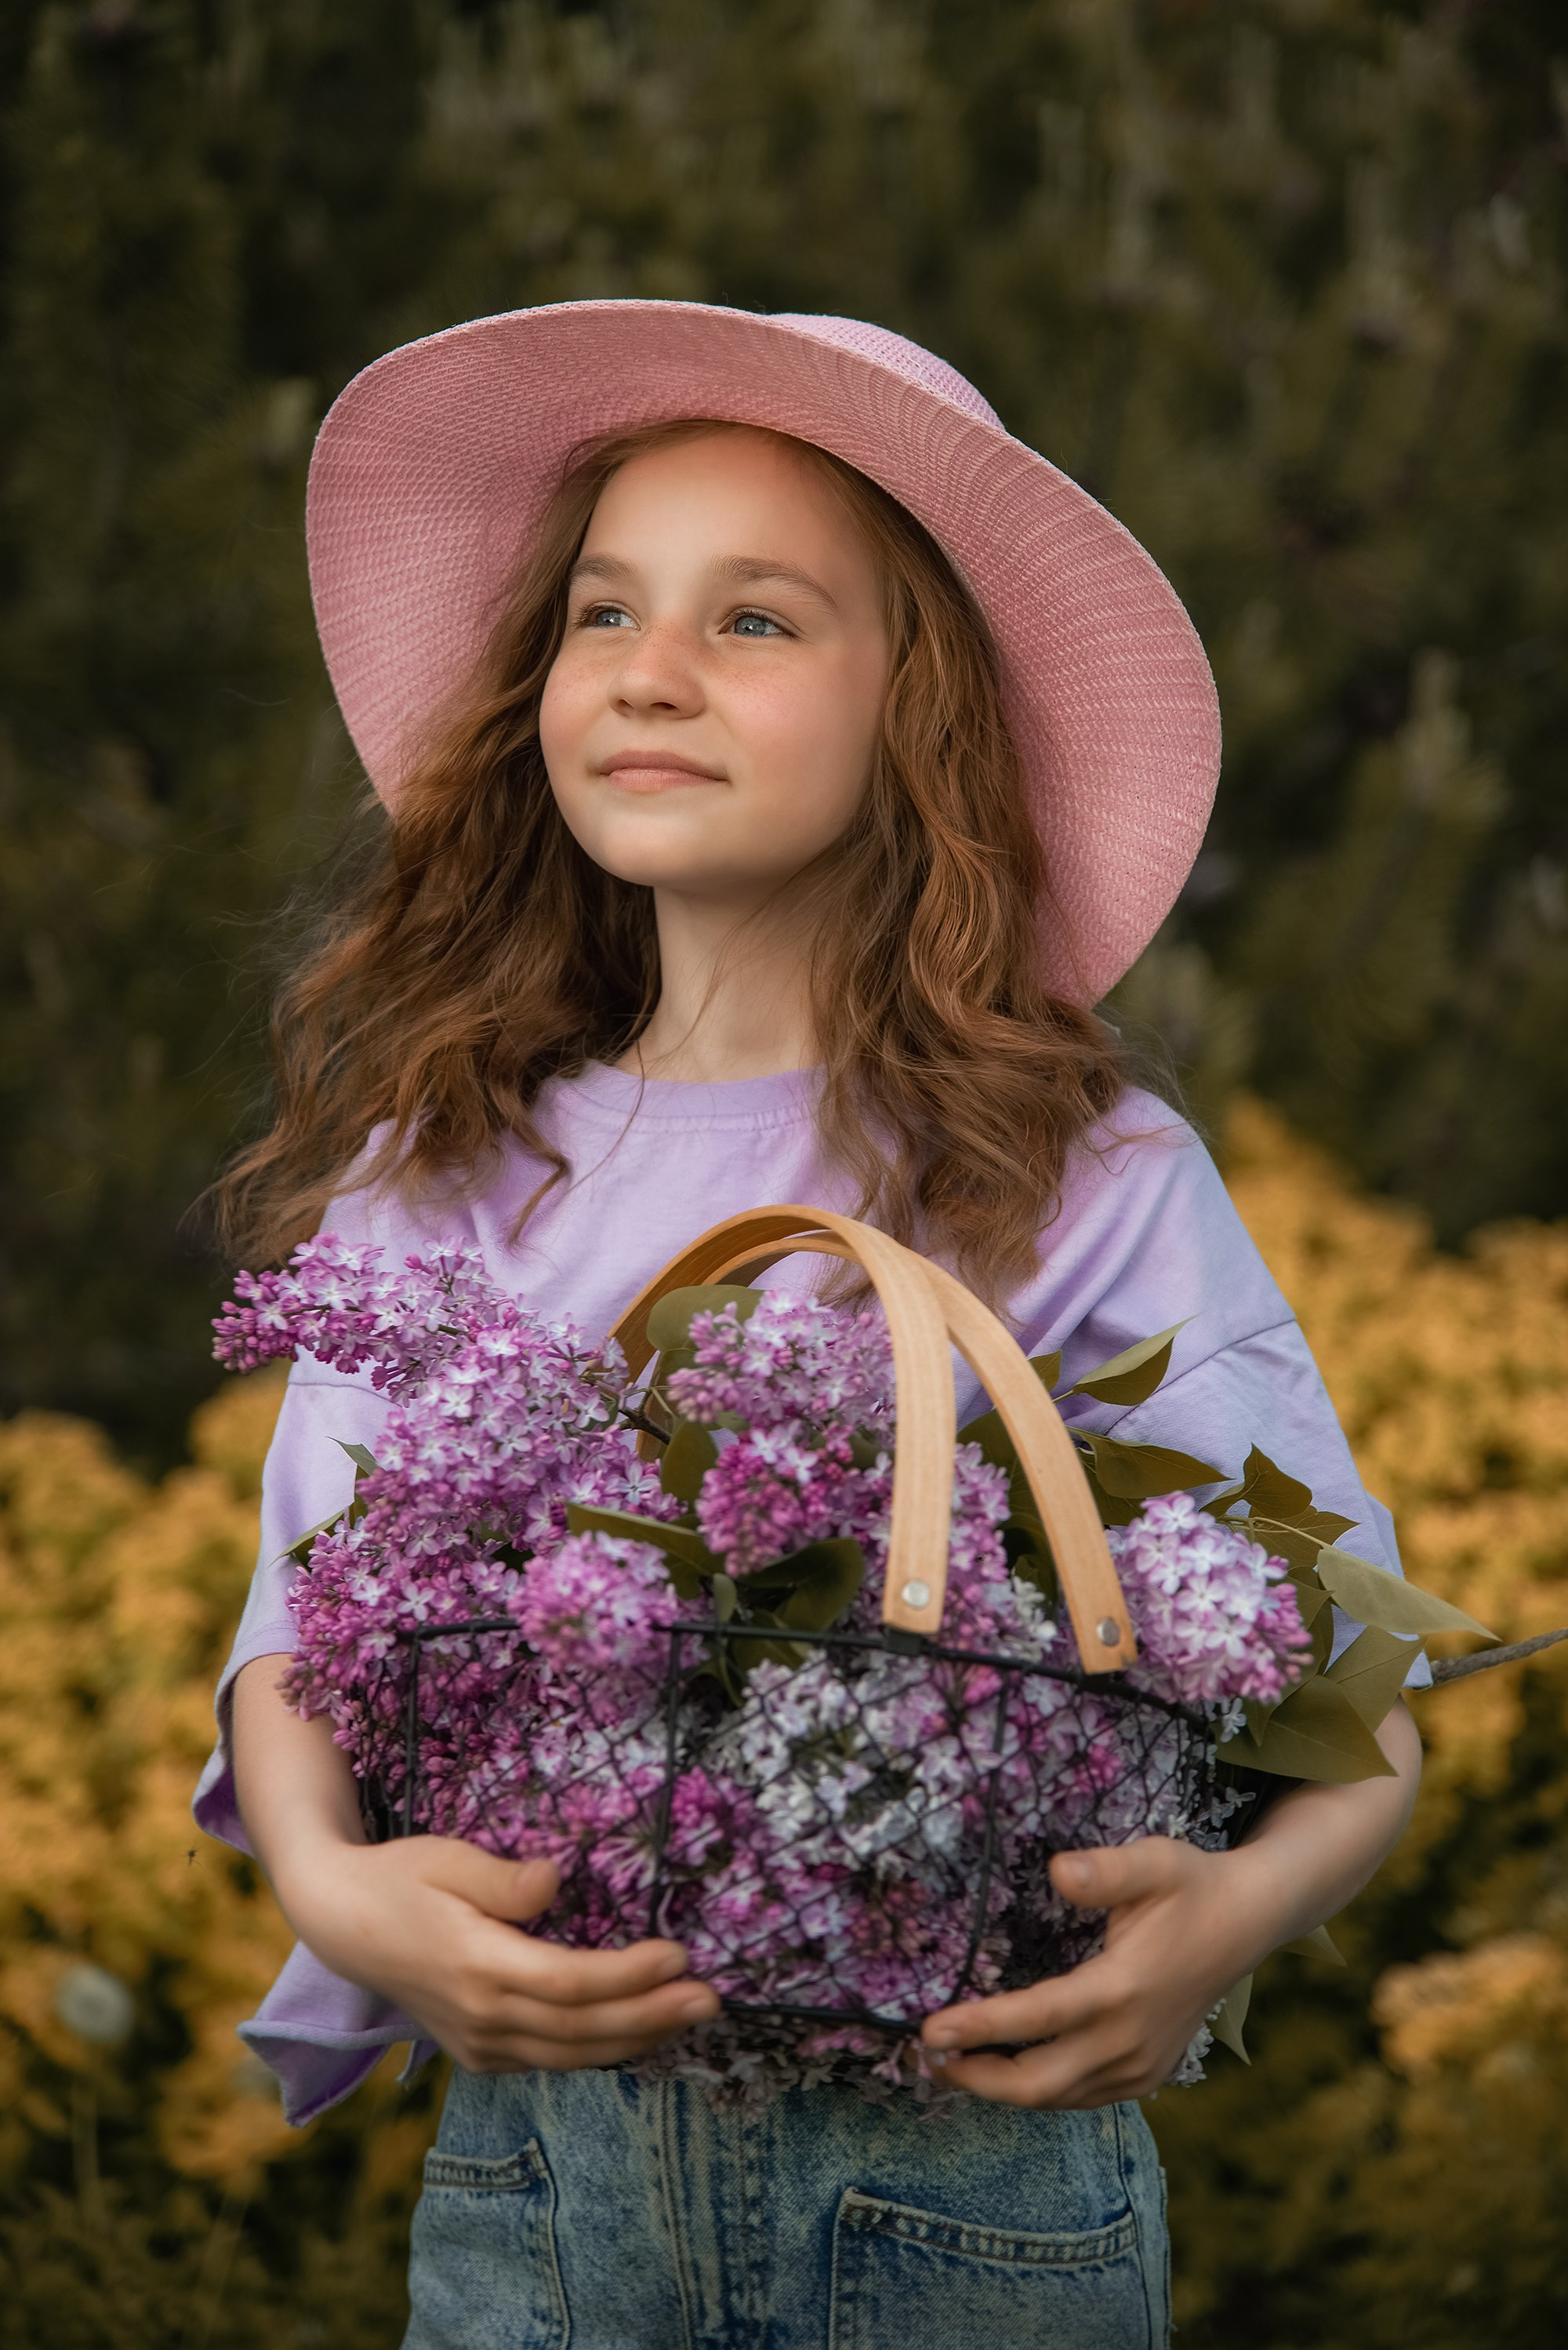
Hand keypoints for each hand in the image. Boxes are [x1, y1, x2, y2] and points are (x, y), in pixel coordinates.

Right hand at [277, 1832, 720, 2073]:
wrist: (343, 1924)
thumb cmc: (400, 1877)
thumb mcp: (446, 1857)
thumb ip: (501, 1877)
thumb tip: (556, 1878)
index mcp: (475, 1965)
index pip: (569, 1983)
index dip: (629, 1975)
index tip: (679, 1954)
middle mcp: (481, 2016)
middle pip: (581, 2028)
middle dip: (652, 2015)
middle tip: (711, 1998)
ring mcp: (478, 2043)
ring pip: (570, 2055)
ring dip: (635, 2039)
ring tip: (689, 2018)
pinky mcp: (478, 2052)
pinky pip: (549, 2060)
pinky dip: (597, 2051)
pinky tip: (636, 2034)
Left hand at [920, 1838, 1271, 2108]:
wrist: (1247, 1922)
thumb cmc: (1192, 1885)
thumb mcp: (1153, 1861)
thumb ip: (1104, 1870)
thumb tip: (1055, 1871)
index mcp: (1122, 1989)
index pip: (1036, 2019)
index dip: (979, 2027)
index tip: (929, 2029)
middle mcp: (1129, 2040)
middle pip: (1038, 2082)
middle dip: (977, 2077)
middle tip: (925, 2058)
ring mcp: (1141, 2065)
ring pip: (1058, 2097)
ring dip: (1002, 2088)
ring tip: (952, 2066)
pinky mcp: (1147, 2074)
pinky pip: (1083, 2096)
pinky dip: (1040, 2091)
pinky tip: (1007, 2070)